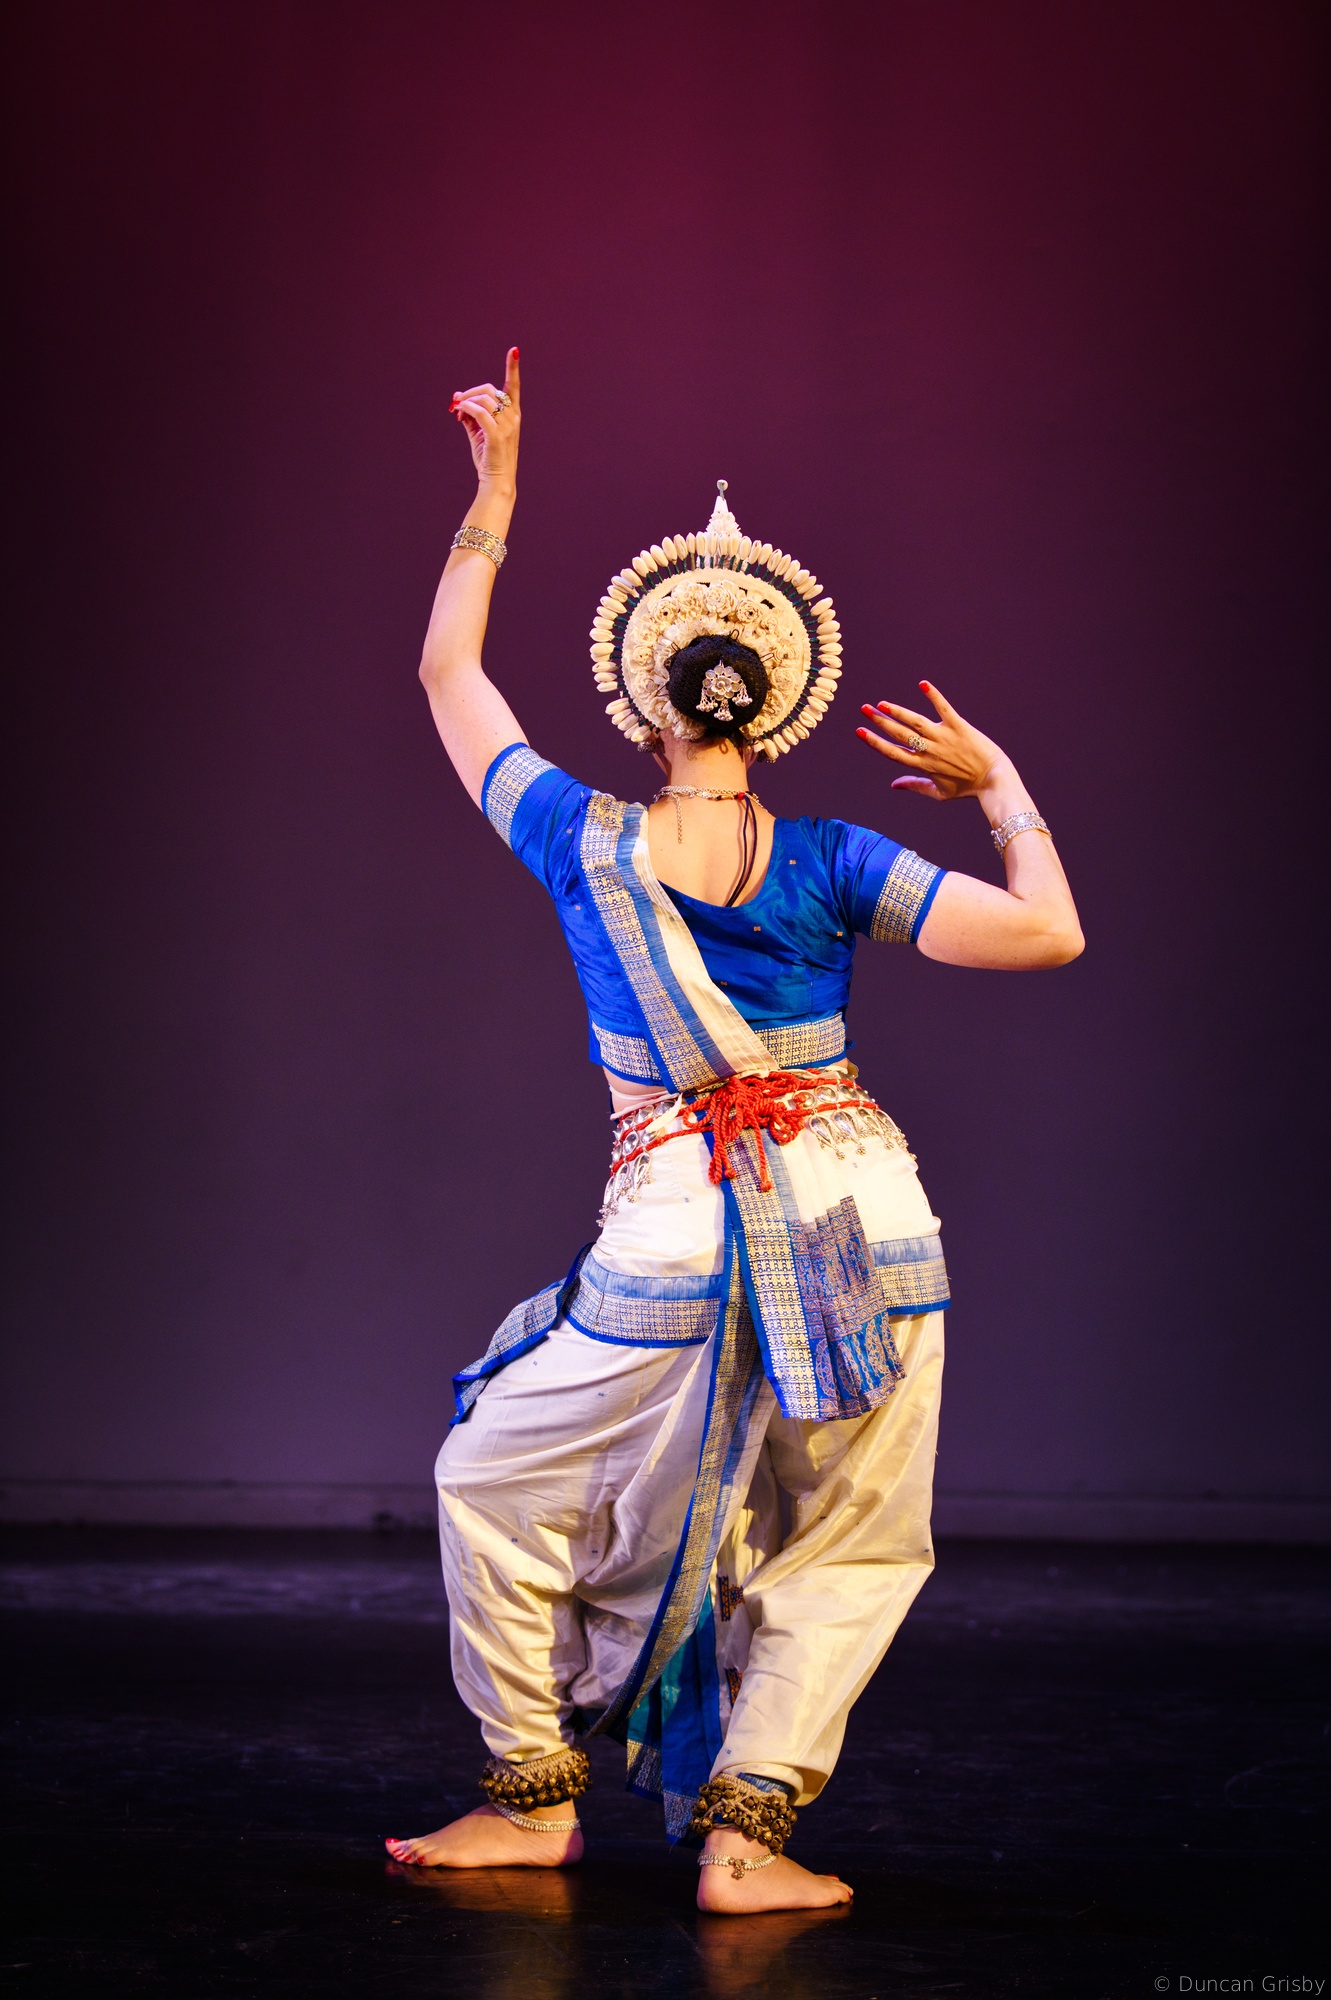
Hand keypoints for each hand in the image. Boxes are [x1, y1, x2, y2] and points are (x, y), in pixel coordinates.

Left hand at [450, 348, 519, 490]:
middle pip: (490, 390)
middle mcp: (513, 418)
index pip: (514, 387)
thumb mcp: (479, 433)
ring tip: (456, 411)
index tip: (514, 350)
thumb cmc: (489, 458)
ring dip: (466, 401)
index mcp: (512, 415)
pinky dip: (467, 409)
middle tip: (457, 402)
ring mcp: (506, 426)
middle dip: (471, 392)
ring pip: (484, 400)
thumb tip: (458, 401)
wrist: (496, 481)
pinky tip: (459, 414)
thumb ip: (470, 415)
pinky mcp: (496, 435)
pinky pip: (480, 413)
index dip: (513, 368)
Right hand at [856, 682, 1007, 801]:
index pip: (893, 752)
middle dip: (879, 722)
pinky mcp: (959, 726)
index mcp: (923, 766)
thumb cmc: (967, 787)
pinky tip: (923, 684)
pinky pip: (944, 708)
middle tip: (864, 709)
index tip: (860, 731)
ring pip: (915, 722)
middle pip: (899, 734)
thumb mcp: (939, 793)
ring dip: (897, 711)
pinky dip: (934, 695)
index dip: (874, 742)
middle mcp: (930, 751)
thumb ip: (915, 786)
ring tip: (882, 703)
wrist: (993, 780)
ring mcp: (944, 737)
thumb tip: (894, 785)